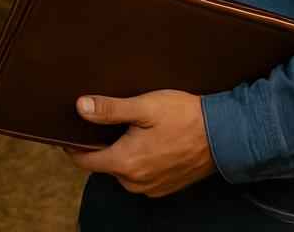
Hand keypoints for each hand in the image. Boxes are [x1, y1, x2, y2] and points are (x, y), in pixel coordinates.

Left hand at [62, 91, 217, 197]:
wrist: (224, 134)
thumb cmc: (185, 117)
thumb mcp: (145, 106)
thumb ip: (110, 109)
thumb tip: (80, 107)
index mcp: (125, 163)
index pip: (84, 161)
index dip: (73, 145)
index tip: (68, 132)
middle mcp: (135, 182)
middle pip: (104, 164)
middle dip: (102, 145)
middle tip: (110, 121)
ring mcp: (151, 187)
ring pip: (123, 170)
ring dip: (122, 152)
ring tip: (134, 128)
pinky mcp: (164, 187)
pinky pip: (141, 175)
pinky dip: (140, 160)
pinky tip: (151, 141)